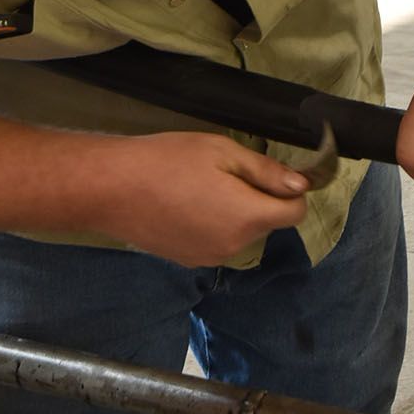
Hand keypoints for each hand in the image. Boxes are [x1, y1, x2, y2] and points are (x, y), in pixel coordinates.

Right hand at [94, 131, 308, 265]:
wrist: (111, 189)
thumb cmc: (167, 161)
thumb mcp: (221, 152)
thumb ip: (266, 171)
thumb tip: (302, 185)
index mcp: (248, 216)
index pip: (295, 212)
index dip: (291, 191)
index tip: (270, 172)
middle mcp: (236, 246)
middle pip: (267, 222)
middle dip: (257, 199)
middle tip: (222, 172)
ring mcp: (211, 257)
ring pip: (241, 233)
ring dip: (234, 213)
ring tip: (198, 187)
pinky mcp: (189, 261)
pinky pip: (217, 242)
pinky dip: (211, 225)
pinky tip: (183, 206)